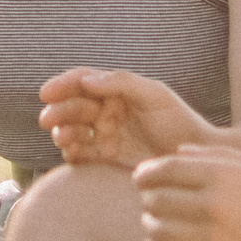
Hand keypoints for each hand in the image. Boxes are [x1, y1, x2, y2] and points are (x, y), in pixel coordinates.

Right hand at [38, 68, 212, 167]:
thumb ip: (122, 82)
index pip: (82, 82)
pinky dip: (70, 153)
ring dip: (61, 132)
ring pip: (72, 130)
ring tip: (62, 137)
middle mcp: (106, 112)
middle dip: (58, 111)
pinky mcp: (104, 159)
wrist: (192, 159)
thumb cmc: (179, 122)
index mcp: (115, 92)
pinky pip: (79, 154)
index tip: (47, 93)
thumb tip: (87, 80)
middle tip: (48, 120)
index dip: (62, 85)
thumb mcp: (155, 95)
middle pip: (73, 106)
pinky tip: (70, 153)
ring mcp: (103, 135)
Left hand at [135, 146, 240, 240]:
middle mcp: (214, 206)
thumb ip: (213, 154)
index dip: (146, 173)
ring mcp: (215, 240)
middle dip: (147, 198)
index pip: (166, 170)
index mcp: (222, 175)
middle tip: (149, 200)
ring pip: (158, 231)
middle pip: (157, 200)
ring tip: (153, 222)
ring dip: (149, 224)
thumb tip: (176, 153)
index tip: (140, 177)